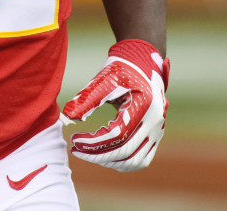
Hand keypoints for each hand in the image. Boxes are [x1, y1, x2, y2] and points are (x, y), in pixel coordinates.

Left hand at [60, 39, 168, 171]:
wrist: (141, 64)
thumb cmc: (120, 70)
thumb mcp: (104, 79)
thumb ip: (87, 98)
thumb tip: (69, 115)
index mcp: (144, 106)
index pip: (117, 135)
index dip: (93, 142)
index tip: (74, 140)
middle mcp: (155, 122)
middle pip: (125, 152)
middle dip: (97, 155)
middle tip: (76, 149)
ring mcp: (158, 131)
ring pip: (135, 161)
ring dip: (110, 162)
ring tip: (89, 154)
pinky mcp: (156, 136)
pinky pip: (142, 159)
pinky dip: (123, 163)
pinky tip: (104, 156)